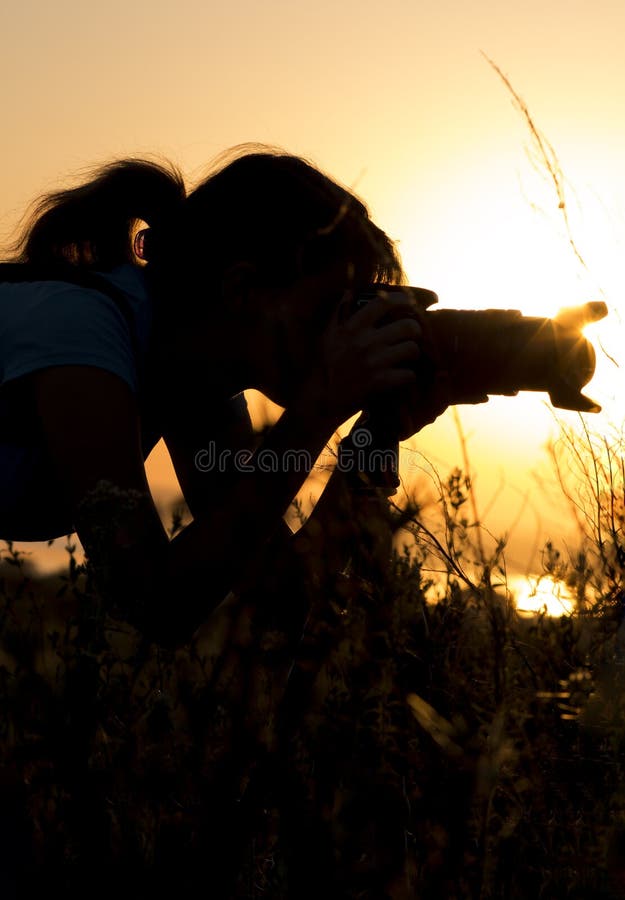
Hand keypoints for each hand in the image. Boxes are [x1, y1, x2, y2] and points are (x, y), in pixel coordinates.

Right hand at [299, 288, 424, 427]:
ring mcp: (373, 362)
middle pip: (408, 326)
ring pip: (412, 349)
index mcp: (352, 327)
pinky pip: (409, 374)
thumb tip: (348, 291)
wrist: (323, 400)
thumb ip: (339, 312)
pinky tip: (400, 377)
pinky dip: (407, 377)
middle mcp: (364, 341)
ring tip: (406, 358)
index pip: (384, 302)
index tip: (410, 303)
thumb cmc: (326, 366)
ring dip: (412, 355)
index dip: (403, 299)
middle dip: (414, 331)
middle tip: (411, 337)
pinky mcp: (379, 382)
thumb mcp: (328, 335)